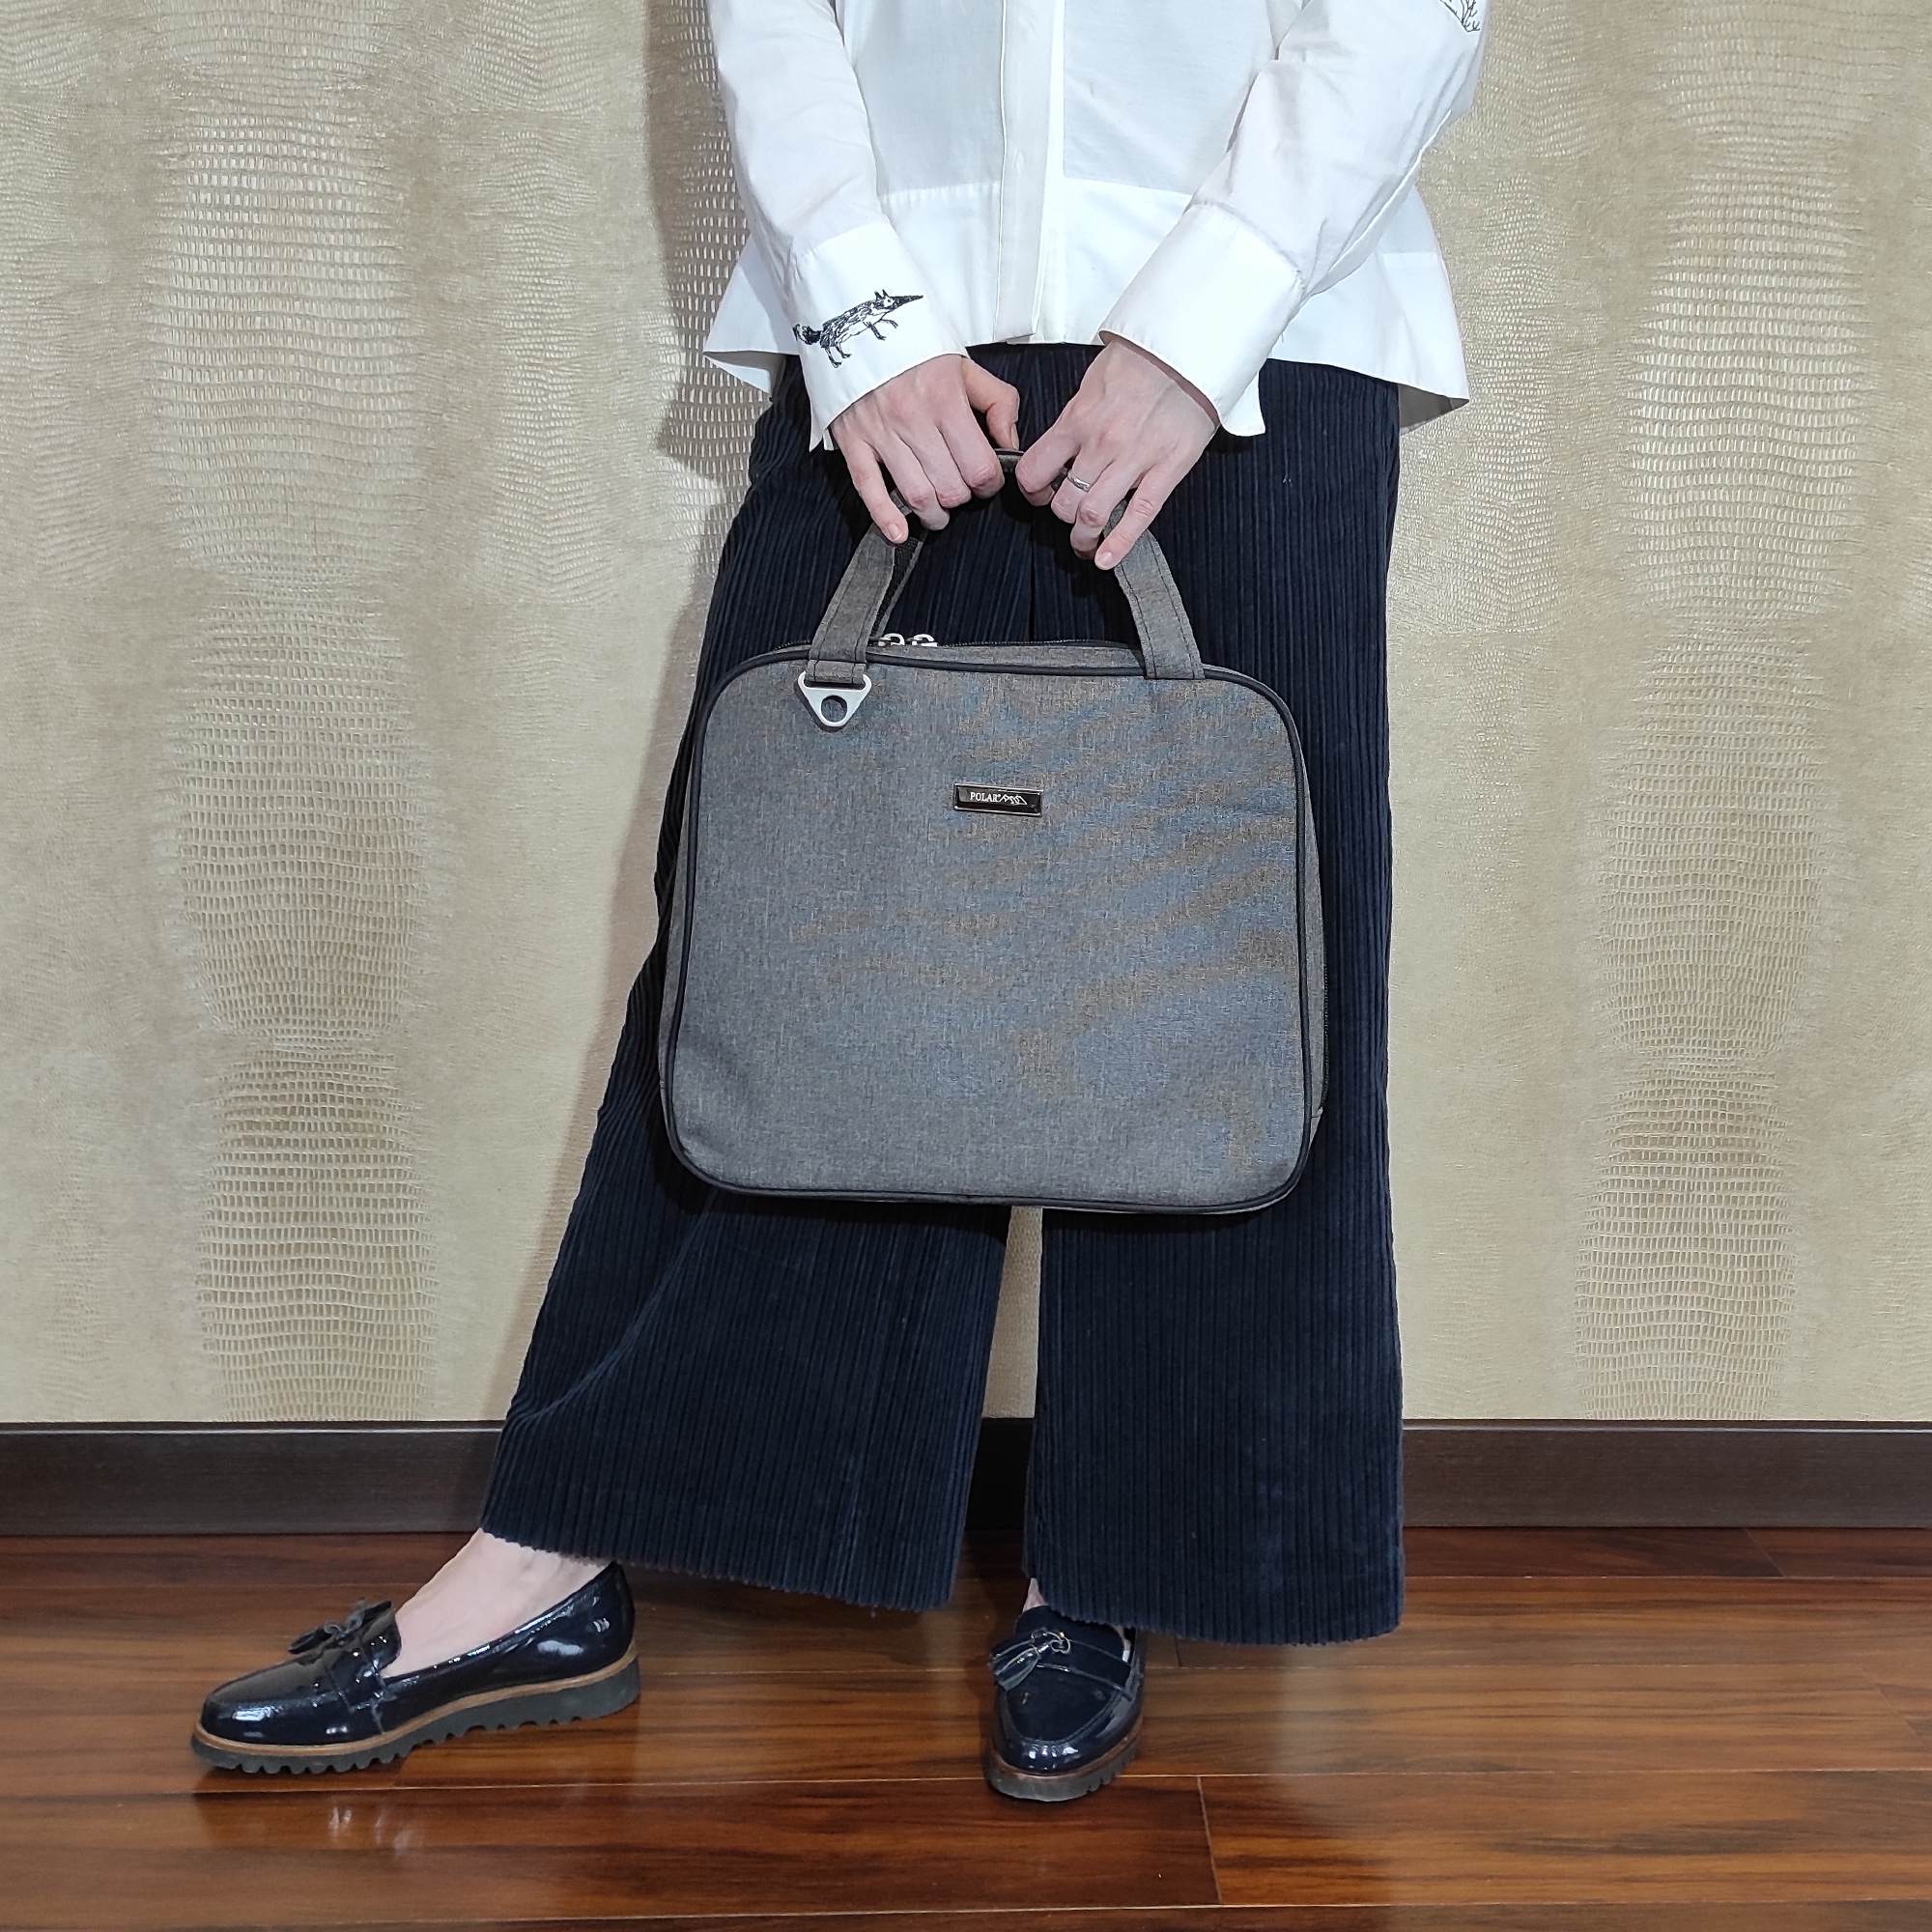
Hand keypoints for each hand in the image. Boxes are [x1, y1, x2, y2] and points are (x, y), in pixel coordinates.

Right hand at [829, 352, 1021, 542]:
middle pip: (950, 488)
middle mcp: (914, 419)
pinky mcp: (854, 442)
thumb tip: (1011, 443)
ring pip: (917, 495)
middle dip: (962, 498)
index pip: (979, 467)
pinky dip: (885, 517)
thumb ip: (999, 403)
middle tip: (961, 492)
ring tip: (939, 513)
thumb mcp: (965, 367)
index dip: (989, 483)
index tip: (986, 480)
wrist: (857, 325)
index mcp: (946, 400)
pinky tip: (899, 534)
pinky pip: (869, 489)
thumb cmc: (915, 352)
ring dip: (934, 515)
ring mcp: (881, 434)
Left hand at [1013, 337, 1217, 568]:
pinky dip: (1119, 544)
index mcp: (1077, 421)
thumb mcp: (1092, 383)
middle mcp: (1100, 444)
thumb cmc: (1141, 360)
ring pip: (1093, 516)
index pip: (1035, 470)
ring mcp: (1134, 459)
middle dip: (1061, 518)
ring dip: (1084, 539)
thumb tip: (1062, 447)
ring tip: (1085, 544)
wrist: (1187, 347)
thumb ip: (1075, 420)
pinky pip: (1138, 515)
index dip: (1033, 489)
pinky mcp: (1167, 469)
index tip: (1040, 493)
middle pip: (1064, 502)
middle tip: (1068, 519)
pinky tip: (1106, 559)